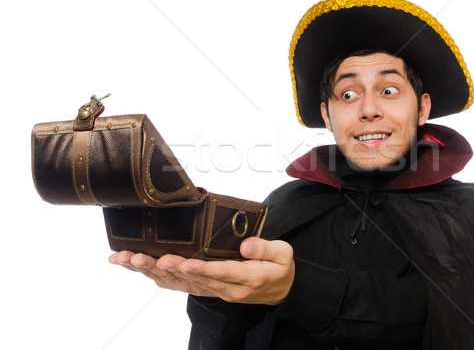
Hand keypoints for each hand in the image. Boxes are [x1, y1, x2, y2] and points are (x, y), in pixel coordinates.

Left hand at [108, 237, 294, 305]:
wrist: (281, 290)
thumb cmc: (279, 270)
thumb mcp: (283, 254)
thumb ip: (265, 248)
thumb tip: (246, 243)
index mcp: (246, 277)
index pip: (219, 272)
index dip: (198, 268)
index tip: (179, 261)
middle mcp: (226, 288)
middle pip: (190, 279)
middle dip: (163, 267)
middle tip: (141, 256)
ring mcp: (214, 291)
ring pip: (178, 283)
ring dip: (153, 271)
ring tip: (129, 259)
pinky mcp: (207, 289)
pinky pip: (179, 285)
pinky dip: (157, 277)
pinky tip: (139, 268)